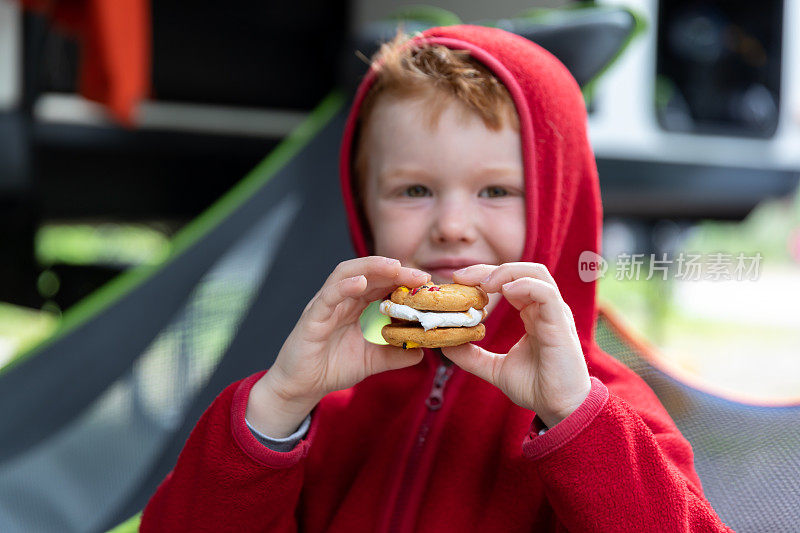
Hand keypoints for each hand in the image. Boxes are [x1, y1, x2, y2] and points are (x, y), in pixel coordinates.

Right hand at [250, 257, 429, 433]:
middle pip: (369, 272)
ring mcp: (326, 305)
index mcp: (357, 304)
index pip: (383, 282)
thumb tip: (423, 351)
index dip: (405, 279)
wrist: (302, 387)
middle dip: (396, 270)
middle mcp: (342, 298)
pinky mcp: (312, 317)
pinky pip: (327, 296)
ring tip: (394, 267)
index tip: (429, 284)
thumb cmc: (334, 367)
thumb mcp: (373, 361)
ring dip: (371, 267)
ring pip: (347, 274)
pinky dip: (343, 286)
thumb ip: (396, 354)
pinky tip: (360, 282)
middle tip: (421, 276)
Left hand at [443, 263, 590, 427]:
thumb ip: (472, 356)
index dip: (483, 275)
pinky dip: (525, 286)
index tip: (457, 281)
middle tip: (461, 278)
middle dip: (489, 269)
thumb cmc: (537, 387)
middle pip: (520, 271)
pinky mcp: (560, 325)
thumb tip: (445, 345)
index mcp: (532, 313)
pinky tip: (505, 293)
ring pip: (536, 274)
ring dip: (507, 273)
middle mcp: (545, 309)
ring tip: (483, 285)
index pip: (509, 281)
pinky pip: (546, 293)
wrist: (560, 410)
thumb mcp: (495, 368)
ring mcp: (555, 314)